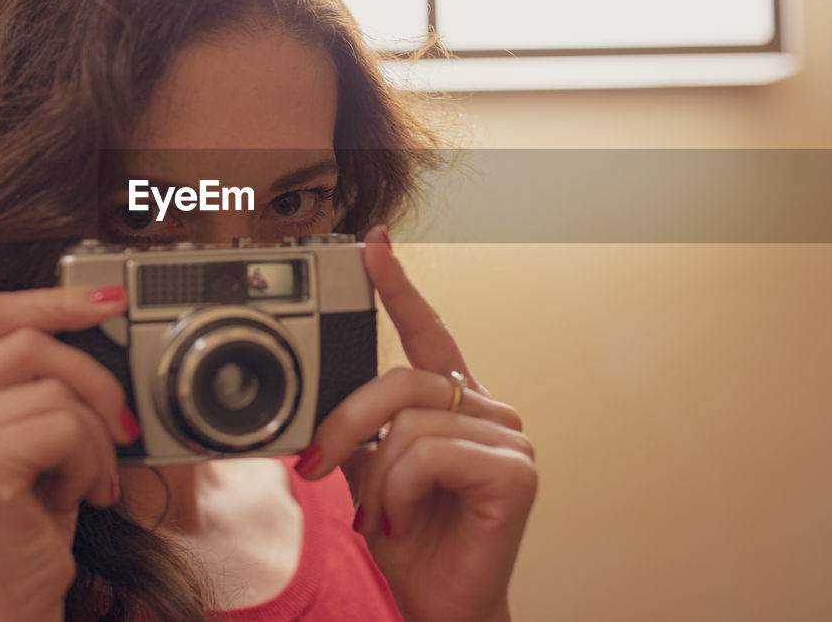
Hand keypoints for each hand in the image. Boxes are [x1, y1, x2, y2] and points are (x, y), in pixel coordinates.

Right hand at [0, 285, 138, 621]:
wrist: (10, 600)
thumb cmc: (28, 521)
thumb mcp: (32, 434)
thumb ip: (42, 379)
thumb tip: (102, 320)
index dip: (56, 298)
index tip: (109, 299)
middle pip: (32, 343)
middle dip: (96, 382)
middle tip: (118, 430)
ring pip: (57, 390)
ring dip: (96, 439)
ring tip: (84, 479)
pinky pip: (65, 427)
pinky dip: (88, 462)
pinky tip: (70, 496)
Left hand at [295, 227, 536, 621]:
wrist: (441, 604)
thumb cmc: (411, 542)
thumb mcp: (370, 474)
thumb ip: (358, 431)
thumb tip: (318, 408)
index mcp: (453, 403)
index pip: (428, 333)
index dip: (399, 288)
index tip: (373, 245)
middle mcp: (486, 409)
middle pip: (402, 377)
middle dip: (346, 421)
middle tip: (314, 465)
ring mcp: (508, 436)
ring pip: (410, 421)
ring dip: (375, 477)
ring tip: (380, 514)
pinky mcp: (516, 469)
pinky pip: (430, 453)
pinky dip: (399, 490)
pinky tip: (405, 518)